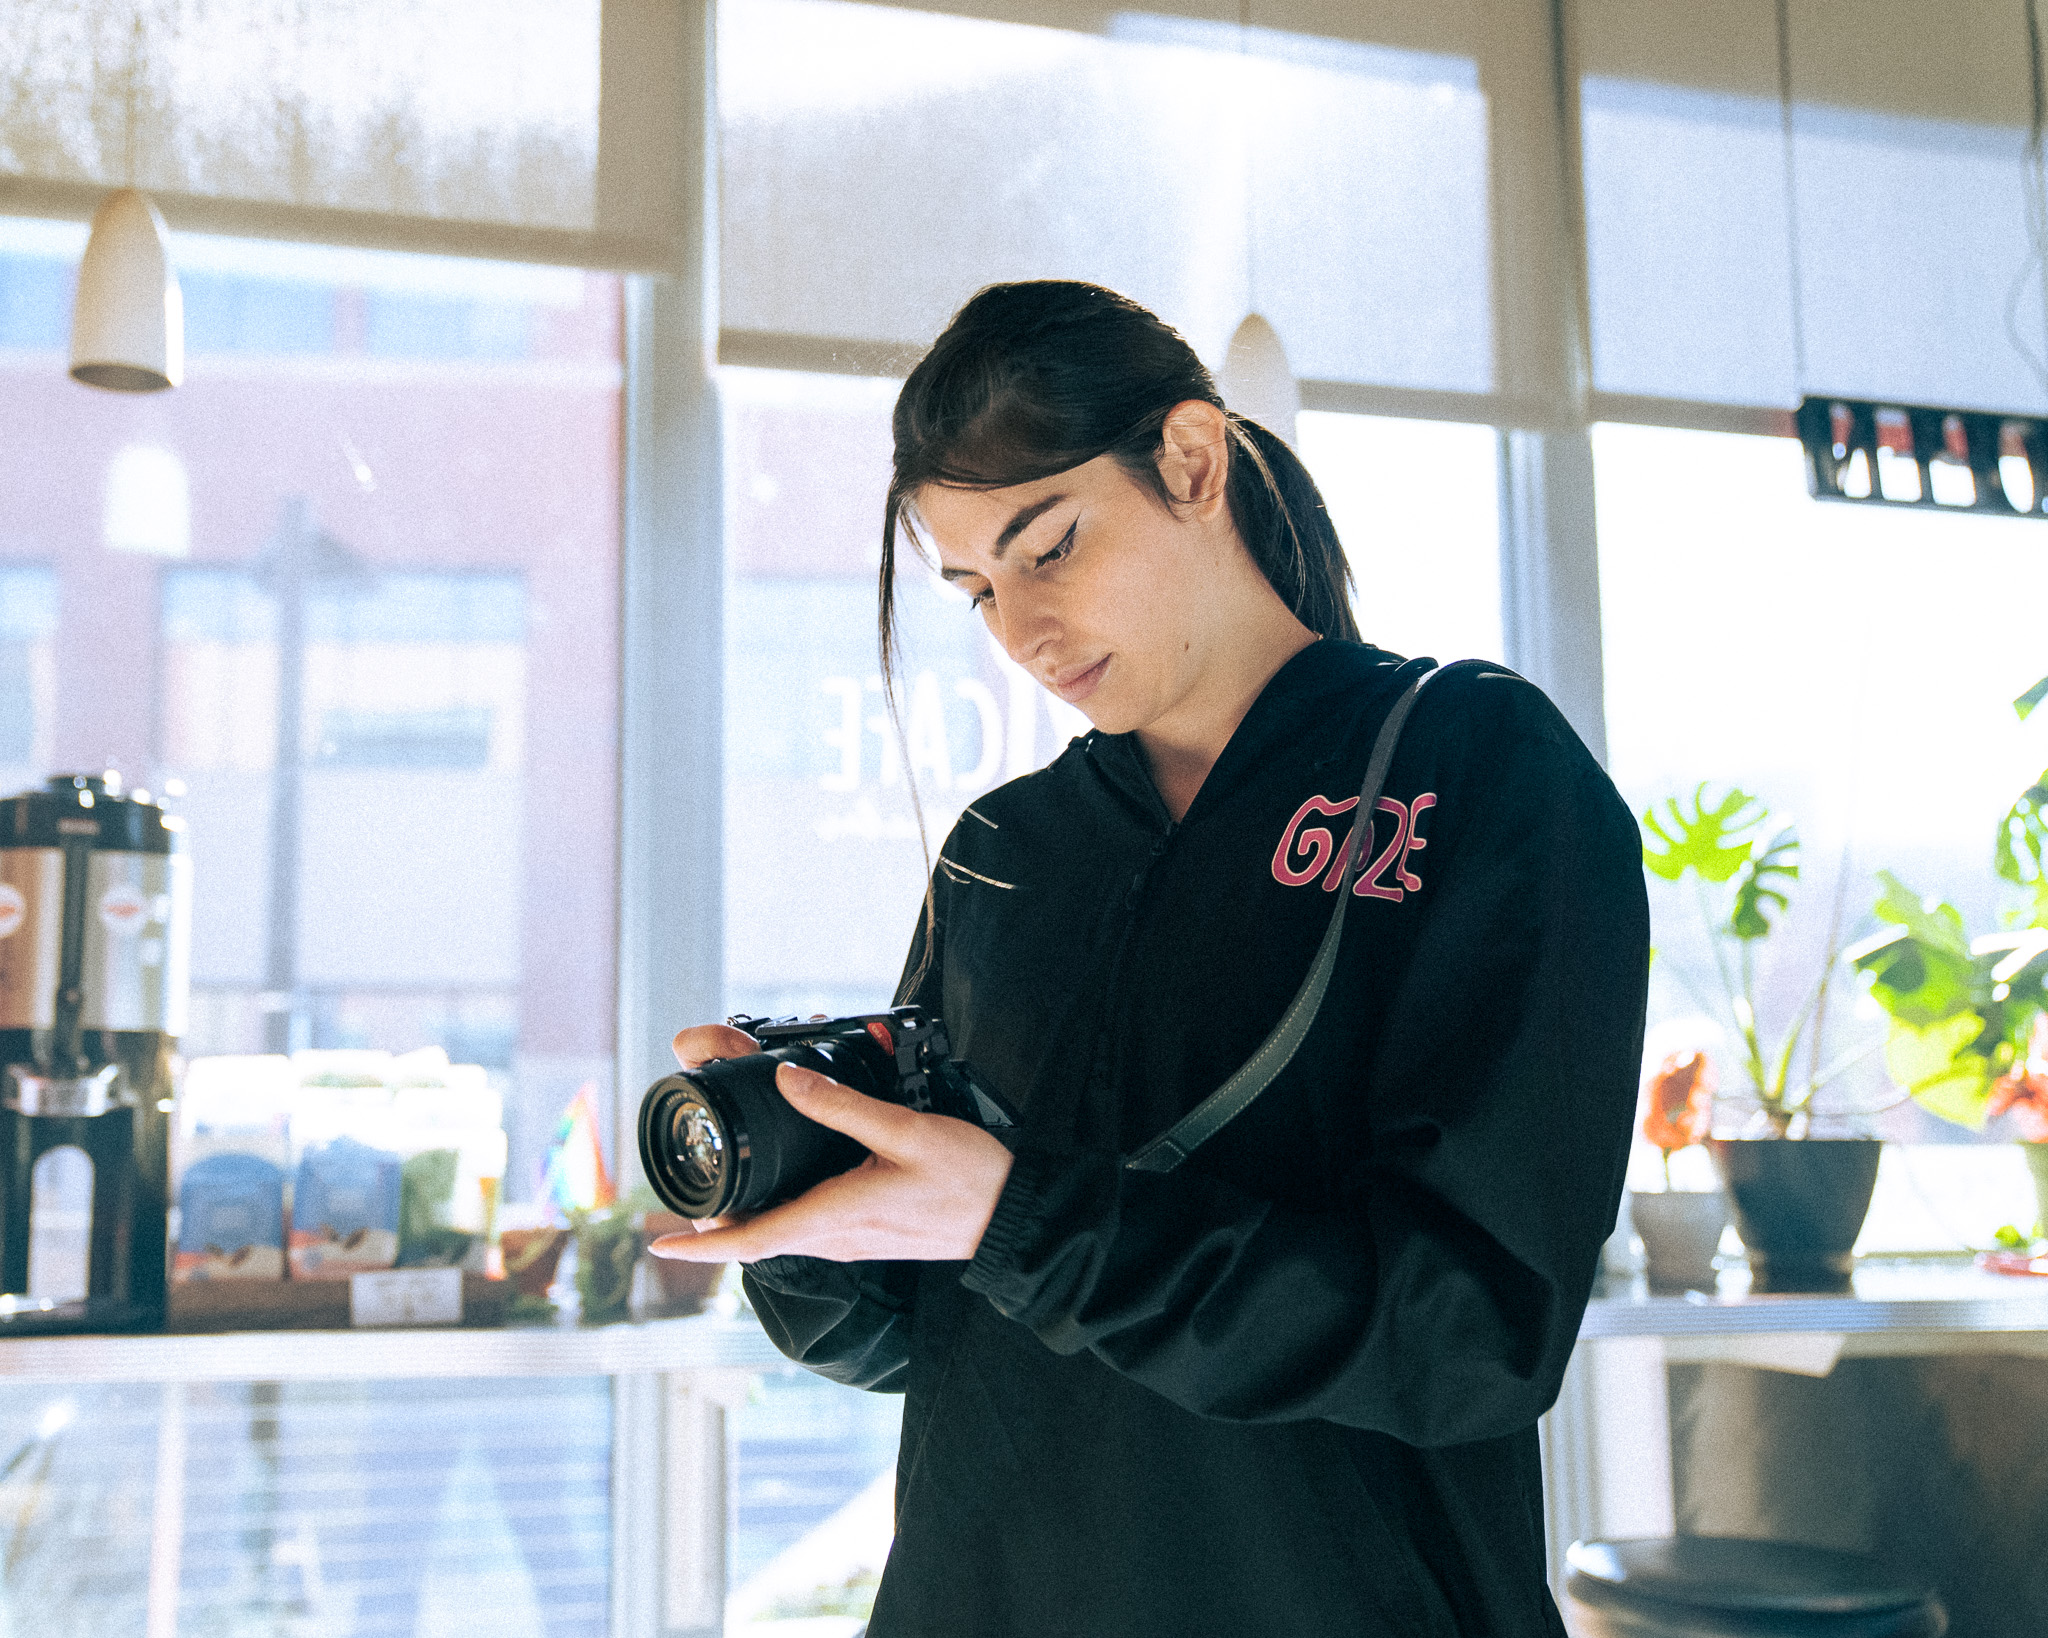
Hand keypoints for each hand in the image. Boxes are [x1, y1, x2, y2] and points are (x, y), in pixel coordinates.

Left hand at [647, 1057, 1014, 1264]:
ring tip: (721, 1193)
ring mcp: (853, 1242)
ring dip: (748, 1221)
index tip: (660, 1240)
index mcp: (836, 1216)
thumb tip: (787, 1079)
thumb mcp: (906, 1130)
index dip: (701, 1244)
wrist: (1013, 1216)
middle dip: (715, 1225)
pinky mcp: (868, 1235)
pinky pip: (810, 1231)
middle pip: (757, 1240)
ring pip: (782, 1237)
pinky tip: (784, 1191)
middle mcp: (837, 1238)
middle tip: (684, 1198)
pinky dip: (781, 1216)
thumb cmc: (968, 1178)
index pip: (751, 1241)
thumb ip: (842, 1104)